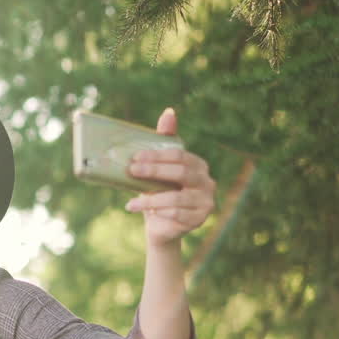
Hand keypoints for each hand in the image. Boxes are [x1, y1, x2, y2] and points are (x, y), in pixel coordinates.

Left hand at [125, 108, 215, 246]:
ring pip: (176, 197)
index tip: (134, 158)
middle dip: (153, 171)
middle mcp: (207, 181)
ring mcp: (206, 202)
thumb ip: (164, 141)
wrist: (161, 226)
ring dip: (150, 199)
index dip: (157, 155)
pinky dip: (157, 212)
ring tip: (131, 202)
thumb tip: (169, 112)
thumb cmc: (159, 192)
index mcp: (198, 165)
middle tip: (132, 171)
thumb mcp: (159, 168)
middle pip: (181, 172)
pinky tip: (142, 212)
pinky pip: (176, 215)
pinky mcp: (199, 220)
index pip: (180, 155)